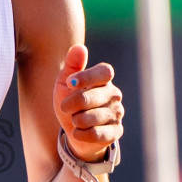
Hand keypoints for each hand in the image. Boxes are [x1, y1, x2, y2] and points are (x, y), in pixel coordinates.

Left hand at [54, 44, 123, 162]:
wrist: (74, 131)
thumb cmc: (70, 102)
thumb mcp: (65, 83)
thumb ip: (72, 64)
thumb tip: (80, 47)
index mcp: (104, 79)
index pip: (105, 72)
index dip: (87, 77)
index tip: (70, 83)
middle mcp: (114, 94)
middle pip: (92, 97)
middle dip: (72, 104)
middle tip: (65, 107)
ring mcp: (117, 113)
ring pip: (92, 117)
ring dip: (76, 120)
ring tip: (75, 120)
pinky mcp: (115, 132)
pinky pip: (97, 134)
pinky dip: (81, 134)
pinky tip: (78, 132)